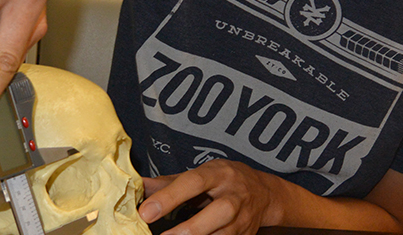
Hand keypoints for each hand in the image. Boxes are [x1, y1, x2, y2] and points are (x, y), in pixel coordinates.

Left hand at [138, 160, 283, 234]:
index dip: (170, 196)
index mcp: (219, 174)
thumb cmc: (225, 180)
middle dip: (191, 228)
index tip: (146, 211)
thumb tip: (138, 185)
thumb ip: (169, 182)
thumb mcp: (201, 173)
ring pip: (224, 234)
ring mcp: (243, 218)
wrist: (264, 193)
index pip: (193, 182)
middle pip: (218, 212)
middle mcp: (234, 195)